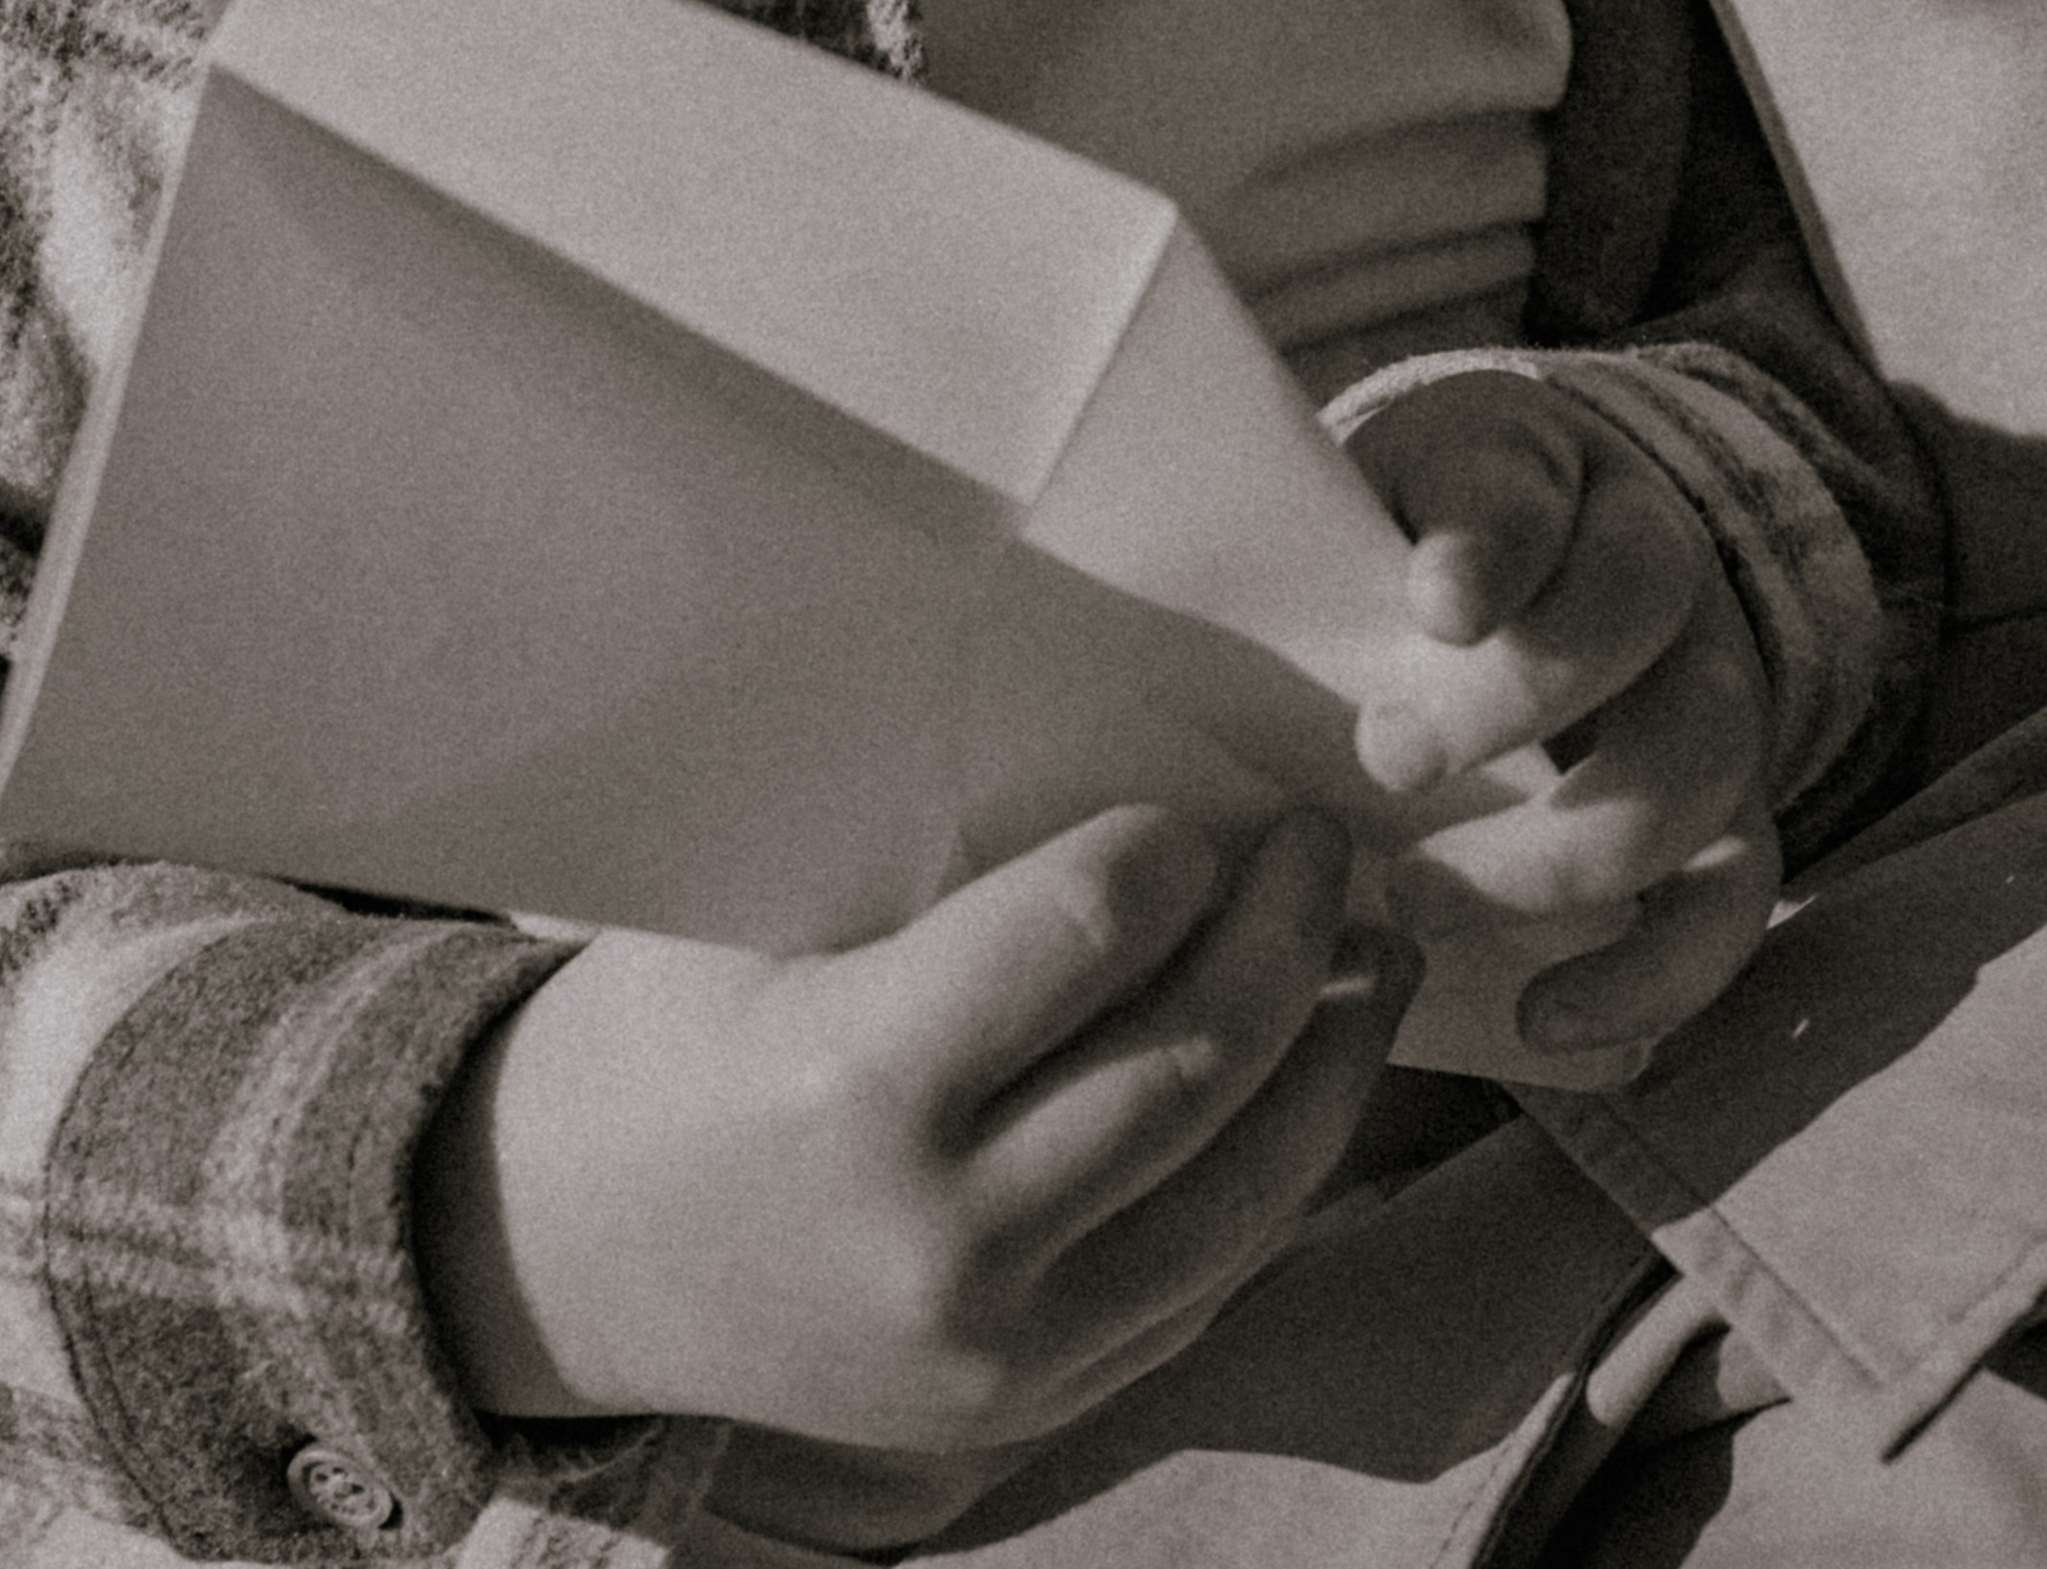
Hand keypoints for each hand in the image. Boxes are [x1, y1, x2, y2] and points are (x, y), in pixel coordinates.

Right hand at [411, 805, 1414, 1450]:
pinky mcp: (1031, 1406)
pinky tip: (1309, 1077)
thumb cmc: (658, 1037)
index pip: (1089, 934)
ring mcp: (1001, 1350)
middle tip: (1325, 840)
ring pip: (1244, 1190)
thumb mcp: (757, 915)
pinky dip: (1279, 1169)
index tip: (1198, 805)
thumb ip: (935, 861)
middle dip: (1288, 932)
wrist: (556, 1260)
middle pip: (1192, 1063)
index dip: (1169, 851)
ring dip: (1332, 1053)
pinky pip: (1208, 1279)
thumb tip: (1135, 754)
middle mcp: (944, 1242)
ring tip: (1375, 950)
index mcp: (857, 1089)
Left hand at [1344, 372, 1779, 1056]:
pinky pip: (1730, 903)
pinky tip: (1540, 1023)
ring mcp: (1713, 695)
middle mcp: (1664, 571)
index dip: (1490, 548)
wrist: (1541, 563)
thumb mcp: (1380, 495)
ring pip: (1697, 769)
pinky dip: (1650, 977)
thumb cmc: (1418, 545)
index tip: (1431, 608)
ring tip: (1417, 902)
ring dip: (1557, 854)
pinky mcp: (1730, 817)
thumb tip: (1330, 590)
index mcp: (1552, 473)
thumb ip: (1356, 532)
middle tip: (1384, 763)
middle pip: (1634, 619)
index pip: (1530, 492)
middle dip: (1515, 703)